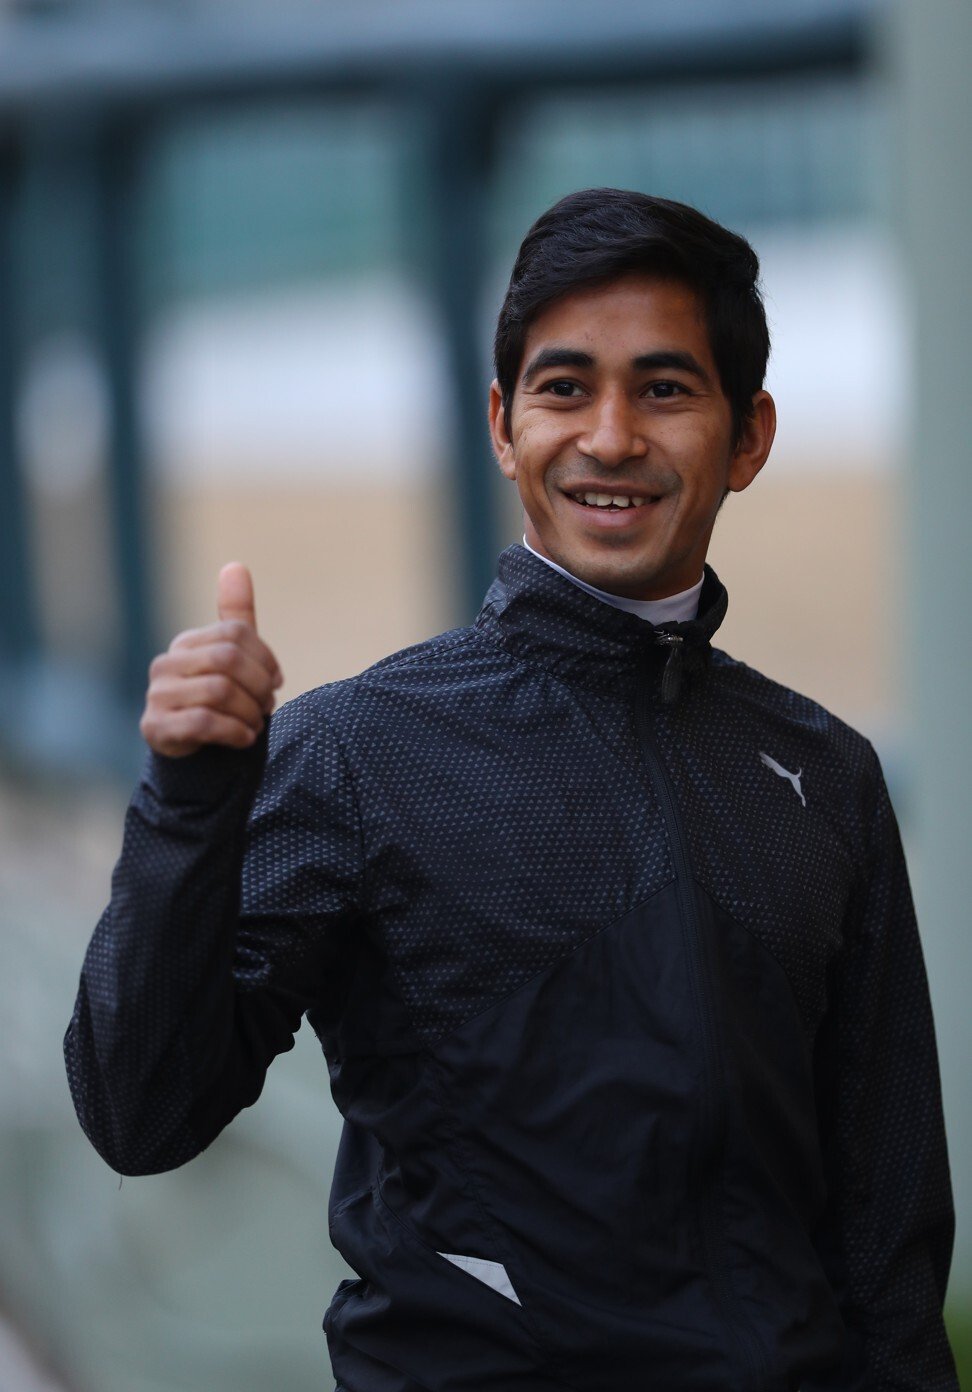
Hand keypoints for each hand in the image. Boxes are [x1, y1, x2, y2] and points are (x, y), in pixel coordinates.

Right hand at [139, 563, 283, 757]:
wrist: (192, 756)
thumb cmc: (217, 703)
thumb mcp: (232, 659)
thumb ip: (236, 616)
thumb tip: (236, 566)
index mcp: (187, 643)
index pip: (236, 634)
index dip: (265, 658)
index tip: (276, 681)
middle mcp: (166, 664)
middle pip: (228, 660)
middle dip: (258, 686)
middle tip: (268, 706)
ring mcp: (157, 695)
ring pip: (219, 691)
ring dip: (249, 712)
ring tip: (255, 724)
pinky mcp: (155, 726)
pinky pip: (205, 721)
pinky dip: (234, 731)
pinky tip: (244, 738)